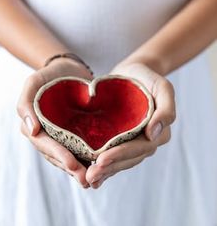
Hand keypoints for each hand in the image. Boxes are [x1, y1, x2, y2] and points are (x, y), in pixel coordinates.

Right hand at [17, 58, 92, 187]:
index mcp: (36, 126)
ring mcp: (62, 135)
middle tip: (86, 180)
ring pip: (69, 156)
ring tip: (94, 180)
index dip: (58, 155)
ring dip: (80, 169)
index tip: (73, 164)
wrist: (69, 70)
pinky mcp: (76, 133)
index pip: (45, 145)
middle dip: (71, 168)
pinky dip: (87, 159)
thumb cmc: (50, 75)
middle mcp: (48, 134)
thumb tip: (31, 131)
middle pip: (57, 156)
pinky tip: (99, 167)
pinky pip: (80, 148)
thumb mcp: (34, 83)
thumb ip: (26, 104)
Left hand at [86, 63, 175, 187]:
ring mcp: (133, 141)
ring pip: (121, 161)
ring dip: (105, 171)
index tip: (102, 159)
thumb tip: (154, 133)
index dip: (121, 154)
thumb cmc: (148, 79)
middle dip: (110, 168)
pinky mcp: (121, 139)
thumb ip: (166, 109)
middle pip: (129, 159)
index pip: (140, 148)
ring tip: (88, 179)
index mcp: (158, 131)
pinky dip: (104, 166)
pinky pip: (114, 155)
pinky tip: (90, 173)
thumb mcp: (162, 88)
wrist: (133, 73)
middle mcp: (146, 140)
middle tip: (90, 176)